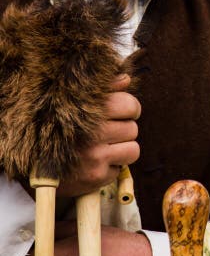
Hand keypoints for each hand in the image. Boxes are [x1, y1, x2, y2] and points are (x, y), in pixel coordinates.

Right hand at [57, 74, 140, 196]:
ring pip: (133, 149)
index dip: (130, 108)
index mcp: (85, 110)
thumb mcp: (72, 103)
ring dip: (121, 150)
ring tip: (103, 149)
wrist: (30, 166)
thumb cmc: (56, 129)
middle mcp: (91, 132)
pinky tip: (93, 164)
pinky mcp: (95, 176)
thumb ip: (103, 89)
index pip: (128, 105)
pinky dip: (111, 167)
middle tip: (109, 133)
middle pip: (132, 128)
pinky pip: (121, 169)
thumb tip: (126, 79)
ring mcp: (94, 156)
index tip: (124, 112)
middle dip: (124, 131)